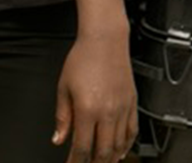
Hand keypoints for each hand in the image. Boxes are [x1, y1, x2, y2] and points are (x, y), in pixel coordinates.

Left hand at [53, 32, 137, 162]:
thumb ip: (62, 117)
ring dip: (111, 159)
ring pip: (119, 145)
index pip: (82, 146)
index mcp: (87, 109)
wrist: (105, 40)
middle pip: (103, 151)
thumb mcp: (63, 87)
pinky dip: (127, 145)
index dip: (76, 161)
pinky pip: (132, 131)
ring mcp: (123, 109)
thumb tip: (58, 139)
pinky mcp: (132, 103)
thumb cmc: (82, 58)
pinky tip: (121, 151)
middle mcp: (108, 112)